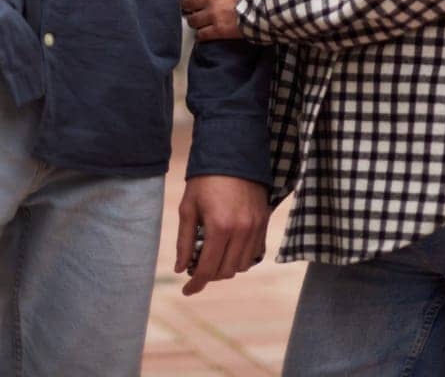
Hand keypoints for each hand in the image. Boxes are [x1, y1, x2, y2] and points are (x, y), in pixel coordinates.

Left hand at [174, 175, 268, 295]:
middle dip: (209, 275)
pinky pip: (255, 252)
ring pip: (242, 265)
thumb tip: (180, 269)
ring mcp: (256, 226)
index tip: (186, 291)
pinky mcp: (264, 221)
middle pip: (226, 272)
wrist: (232, 152)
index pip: (207, 269)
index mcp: (220, 227)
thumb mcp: (188, 208)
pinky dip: (242, 257)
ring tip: (214, 256)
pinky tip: (230, 249)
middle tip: (197, 266)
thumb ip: (185, 241)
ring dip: (226, 267)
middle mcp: (242, 231)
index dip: (195, 284)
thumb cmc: (205, 179)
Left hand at [180, 0, 253, 41]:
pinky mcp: (218, 30)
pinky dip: (201, 36)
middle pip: (187, 1)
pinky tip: (203, 35)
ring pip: (192, 20)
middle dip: (187, 5)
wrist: (265, 9)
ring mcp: (212, 15)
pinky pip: (202, 35)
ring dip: (193, 21)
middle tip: (189, 7)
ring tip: (197, 21)